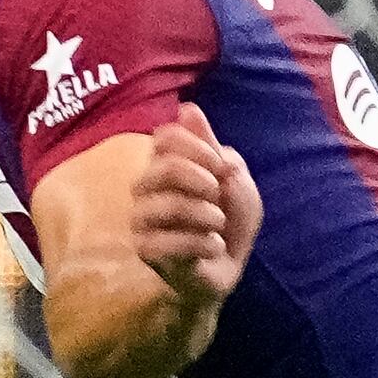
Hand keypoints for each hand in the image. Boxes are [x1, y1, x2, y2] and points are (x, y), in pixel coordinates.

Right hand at [131, 101, 262, 313]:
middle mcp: (147, 188)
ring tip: (218, 225)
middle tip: (218, 196)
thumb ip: (212, 148)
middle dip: (202, 180)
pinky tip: (213, 246)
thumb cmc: (230, 220)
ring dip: (204, 215)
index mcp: (166, 164)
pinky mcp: (146, 251)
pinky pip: (163, 243)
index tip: (222, 167)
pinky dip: (200, 243)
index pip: (165, 137)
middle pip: (163, 168)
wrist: (228, 267)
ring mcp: (142, 219)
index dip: (198, 147)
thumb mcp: (235, 180)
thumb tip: (186, 110)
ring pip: (163, 206)